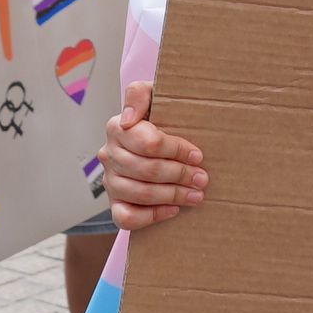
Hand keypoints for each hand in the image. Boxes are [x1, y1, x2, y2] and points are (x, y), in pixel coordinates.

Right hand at [103, 79, 206, 229]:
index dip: (177, 151)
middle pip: (147, 169)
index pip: (148, 143)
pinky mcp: (114, 203)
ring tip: (196, 194)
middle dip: (180, 175)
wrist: (154, 141)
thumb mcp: (154, 96)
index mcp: (117, 127)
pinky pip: (126, 217)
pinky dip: (151, 216)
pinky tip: (173, 209)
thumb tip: (128, 119)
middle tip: (202, 179)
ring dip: (173, 196)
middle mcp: (109, 154)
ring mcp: (110, 181)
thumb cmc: (161, 118)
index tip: (198, 155)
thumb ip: (139, 94)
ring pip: (139, 193)